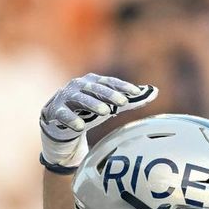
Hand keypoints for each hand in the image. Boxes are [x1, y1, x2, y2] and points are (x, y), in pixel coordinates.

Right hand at [40, 73, 156, 168]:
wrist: (60, 123)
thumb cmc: (89, 111)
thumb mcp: (109, 105)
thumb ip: (130, 100)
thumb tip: (155, 91)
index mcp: (92, 82)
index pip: (109, 82)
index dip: (123, 86)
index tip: (137, 93)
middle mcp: (78, 85)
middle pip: (95, 88)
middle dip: (109, 94)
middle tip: (123, 102)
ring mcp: (65, 97)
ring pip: (79, 99)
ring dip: (92, 104)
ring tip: (105, 112)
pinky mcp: (54, 111)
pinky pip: (63, 114)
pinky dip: (71, 119)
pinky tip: (80, 126)